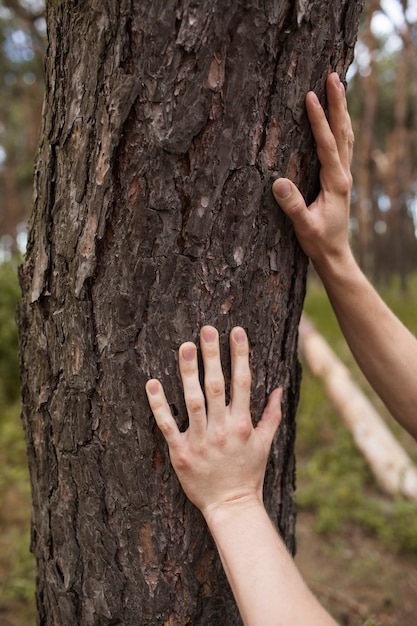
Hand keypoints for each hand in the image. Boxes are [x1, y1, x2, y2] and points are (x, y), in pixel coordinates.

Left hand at [145, 326, 281, 519]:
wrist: (231, 506)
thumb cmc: (248, 473)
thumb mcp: (265, 444)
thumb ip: (272, 415)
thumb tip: (278, 388)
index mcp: (242, 424)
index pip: (243, 382)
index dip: (240, 355)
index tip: (236, 332)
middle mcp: (222, 429)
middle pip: (217, 386)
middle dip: (213, 356)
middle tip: (207, 330)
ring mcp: (200, 440)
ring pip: (193, 401)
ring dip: (189, 373)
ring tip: (185, 347)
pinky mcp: (180, 453)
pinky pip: (167, 425)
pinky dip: (159, 405)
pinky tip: (152, 383)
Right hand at [272, 72, 353, 271]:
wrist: (335, 255)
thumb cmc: (319, 242)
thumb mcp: (304, 228)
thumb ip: (293, 206)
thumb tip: (279, 182)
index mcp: (335, 182)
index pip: (327, 144)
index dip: (318, 120)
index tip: (311, 96)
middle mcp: (344, 175)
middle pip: (343, 132)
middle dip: (338, 103)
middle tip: (334, 76)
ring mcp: (344, 176)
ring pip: (346, 136)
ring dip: (342, 111)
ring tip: (338, 88)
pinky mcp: (340, 180)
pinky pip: (343, 146)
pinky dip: (340, 127)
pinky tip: (337, 121)